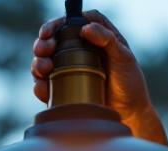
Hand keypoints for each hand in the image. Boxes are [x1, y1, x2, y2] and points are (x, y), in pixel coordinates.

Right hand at [31, 10, 167, 144]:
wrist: (129, 111)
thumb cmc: (129, 81)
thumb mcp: (123, 57)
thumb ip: (107, 39)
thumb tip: (86, 28)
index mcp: (93, 35)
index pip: (70, 22)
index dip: (55, 24)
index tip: (49, 33)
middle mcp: (77, 49)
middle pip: (52, 40)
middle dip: (42, 44)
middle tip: (43, 50)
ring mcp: (68, 69)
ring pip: (44, 61)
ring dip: (38, 63)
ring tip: (44, 69)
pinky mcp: (63, 88)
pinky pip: (45, 84)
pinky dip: (40, 86)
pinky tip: (43, 87)